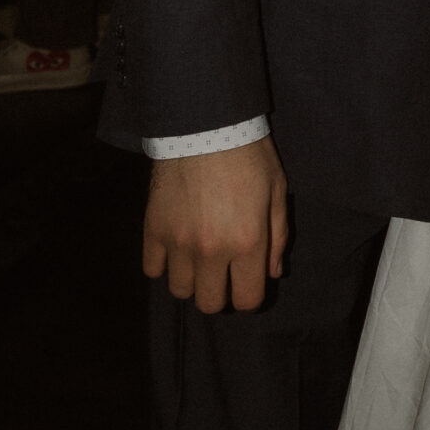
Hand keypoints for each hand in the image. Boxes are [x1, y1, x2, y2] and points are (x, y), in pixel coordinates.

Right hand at [142, 135, 288, 312]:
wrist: (205, 125)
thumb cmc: (249, 156)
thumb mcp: (277, 192)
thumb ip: (278, 237)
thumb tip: (273, 272)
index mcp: (246, 243)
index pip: (246, 301)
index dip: (249, 297)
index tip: (248, 284)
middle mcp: (211, 250)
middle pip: (209, 304)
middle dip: (220, 294)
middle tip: (223, 273)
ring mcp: (178, 242)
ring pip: (179, 290)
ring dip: (191, 280)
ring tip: (198, 260)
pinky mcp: (153, 229)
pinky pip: (151, 269)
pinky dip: (162, 264)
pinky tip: (175, 248)